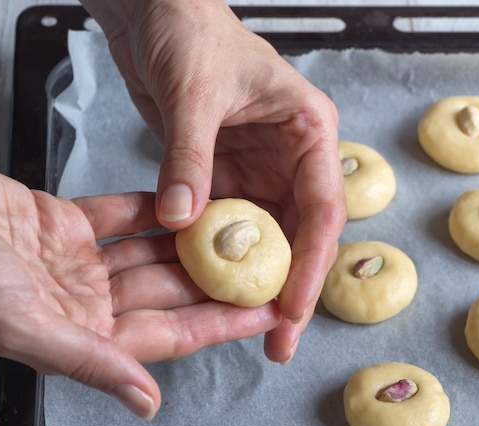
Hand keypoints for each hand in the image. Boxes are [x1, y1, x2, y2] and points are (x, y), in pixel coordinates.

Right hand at [0, 160, 281, 417]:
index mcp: (79, 336)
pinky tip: (190, 199)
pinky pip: (122, 214)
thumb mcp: (21, 324)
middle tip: (268, 266)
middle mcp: (84, 303)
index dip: (221, 324)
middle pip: (168, 292)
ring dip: (193, 243)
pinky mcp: (64, 222)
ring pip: (151, 252)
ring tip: (241, 229)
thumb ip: (87, 362)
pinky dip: (155, 208)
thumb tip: (145, 403)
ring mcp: (76, 261)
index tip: (266, 313)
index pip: (169, 334)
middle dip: (218, 281)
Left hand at [81, 0, 346, 361]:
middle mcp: (291, 156)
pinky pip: (227, 224)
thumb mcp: (193, 93)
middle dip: (288, 288)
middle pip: (299, 234)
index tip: (292, 309)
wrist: (156, 11)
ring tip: (242, 325)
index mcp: (308, 131)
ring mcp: (258, 169)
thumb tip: (182, 221)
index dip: (311, 264)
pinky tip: (206, 284)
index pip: (322, 208)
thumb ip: (190, 159)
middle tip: (276, 340)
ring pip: (265, 236)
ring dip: (253, 278)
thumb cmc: (190, 30)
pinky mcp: (225, 175)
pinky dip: (217, 254)